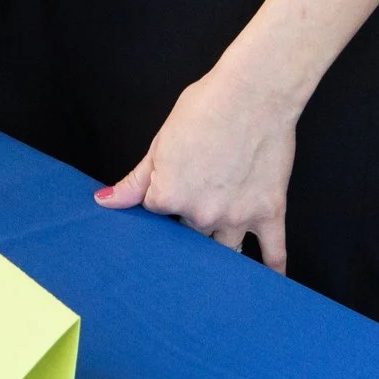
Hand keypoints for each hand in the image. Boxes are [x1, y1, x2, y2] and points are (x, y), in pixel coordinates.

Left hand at [97, 71, 298, 271]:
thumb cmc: (204, 109)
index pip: (156, 213)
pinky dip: (272, 270)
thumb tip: (105, 201)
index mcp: (169, 196)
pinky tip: (267, 283)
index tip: (167, 194)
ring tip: (213, 265)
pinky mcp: (269, 213)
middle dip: (188, 226)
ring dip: (219, 255)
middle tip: (192, 218)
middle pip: (188, 233)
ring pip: (224, 250)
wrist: (253, 95)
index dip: (161, 201)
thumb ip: (135, 180)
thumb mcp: (160, 143)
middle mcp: (201, 213)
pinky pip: (273, 252)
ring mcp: (237, 217)